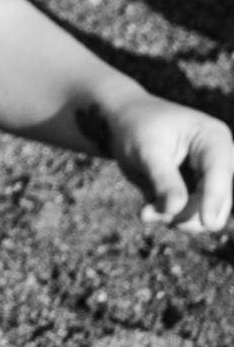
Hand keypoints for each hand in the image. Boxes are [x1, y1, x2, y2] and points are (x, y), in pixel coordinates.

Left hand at [103, 88, 233, 233]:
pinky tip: (149, 209)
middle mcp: (221, 159)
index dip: (215, 199)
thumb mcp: (146, 151)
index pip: (219, 172)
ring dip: (175, 218)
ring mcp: (212, 178)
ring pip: (206, 214)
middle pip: (218, 200)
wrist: (126, 123)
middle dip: (184, 213)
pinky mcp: (199, 192)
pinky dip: (171, 217)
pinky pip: (191, 216)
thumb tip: (176, 210)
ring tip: (145, 212)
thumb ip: (163, 180)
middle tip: (146, 214)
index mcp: (214, 138)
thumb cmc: (136, 128)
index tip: (208, 223)